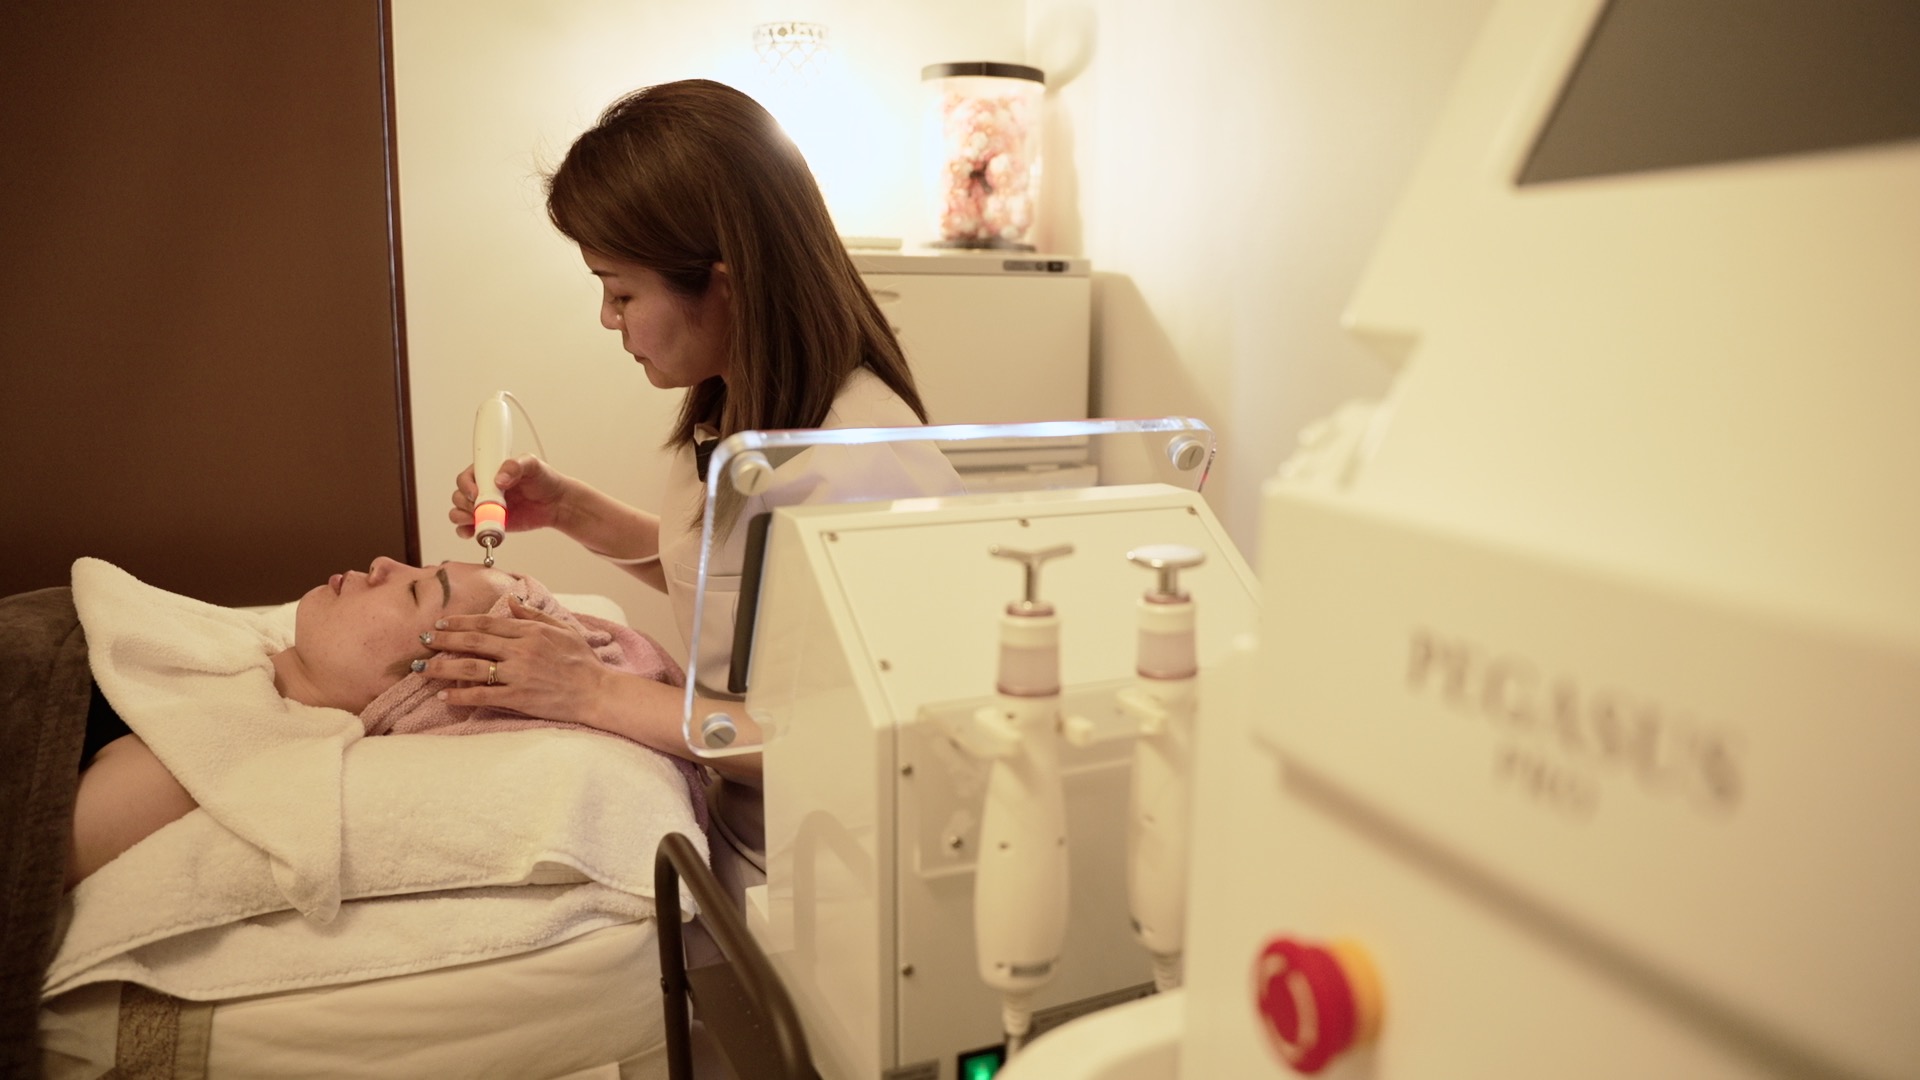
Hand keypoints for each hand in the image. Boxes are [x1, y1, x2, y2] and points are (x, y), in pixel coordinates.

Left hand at [418, 596, 611, 723]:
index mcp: (530, 632)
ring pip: (472, 667)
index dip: (460, 623)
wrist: (596, 691)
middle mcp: (520, 650)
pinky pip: (483, 696)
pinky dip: (461, 695)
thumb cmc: (582, 661)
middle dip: (444, 640)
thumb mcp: (562, 629)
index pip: (487, 623)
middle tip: (422, 640)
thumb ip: (535, 615)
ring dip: (443, 667)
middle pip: (473, 642)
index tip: (441, 623)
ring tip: (422, 668)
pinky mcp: (519, 697)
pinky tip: (444, 695)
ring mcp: (518, 674)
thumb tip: (513, 600)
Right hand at [449, 455, 573, 539]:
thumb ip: (515, 466)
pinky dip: (466, 531)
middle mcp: (482, 489)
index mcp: (487, 472)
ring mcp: (484, 507)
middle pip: (459, 496)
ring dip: (461, 517)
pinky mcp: (489, 523)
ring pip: (459, 512)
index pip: (466, 477)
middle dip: (464, 503)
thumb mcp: (532, 465)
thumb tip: (499, 480)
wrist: (555, 503)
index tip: (476, 493)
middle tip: (479, 508)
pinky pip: (468, 529)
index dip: (466, 486)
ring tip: (476, 519)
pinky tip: (473, 532)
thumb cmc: (543, 480)